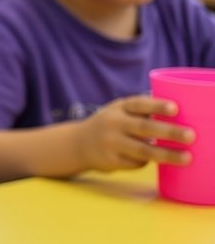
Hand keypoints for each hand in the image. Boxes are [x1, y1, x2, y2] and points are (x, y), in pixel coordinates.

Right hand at [75, 96, 193, 171]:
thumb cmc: (110, 124)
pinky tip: (149, 159)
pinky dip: (147, 161)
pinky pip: (136, 163)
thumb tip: (179, 116)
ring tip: (186, 158)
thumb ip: (142, 111)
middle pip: (144, 128)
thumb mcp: (119, 111)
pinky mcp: (110, 161)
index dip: (157, 106)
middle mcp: (112, 123)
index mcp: (118, 107)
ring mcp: (110, 143)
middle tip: (190, 136)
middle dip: (169, 132)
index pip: (139, 104)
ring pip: (143, 150)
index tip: (175, 109)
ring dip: (167, 154)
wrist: (77, 144)